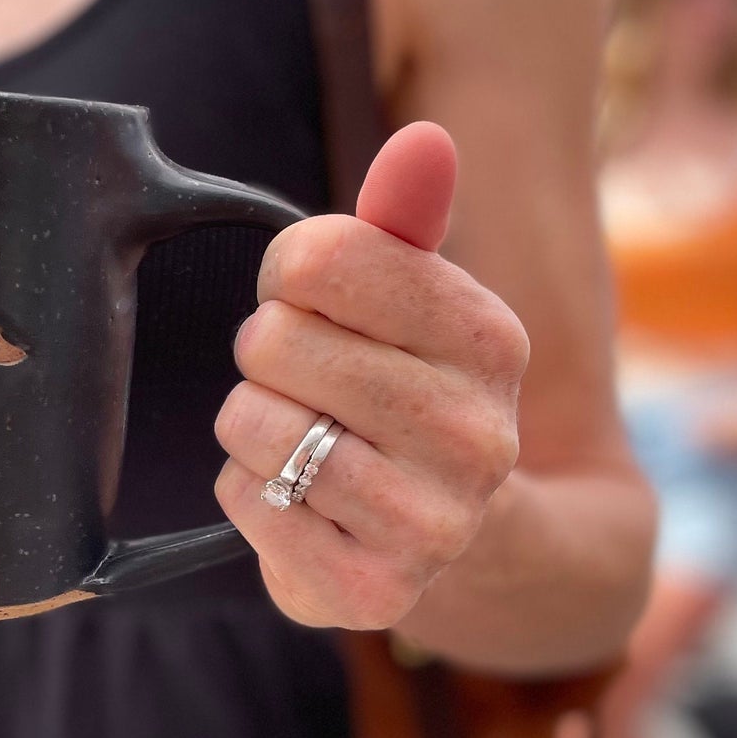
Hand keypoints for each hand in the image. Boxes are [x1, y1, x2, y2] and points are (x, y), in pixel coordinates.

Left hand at [215, 122, 527, 629]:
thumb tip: (423, 142)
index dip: (288, 274)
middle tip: (301, 378)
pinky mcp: (372, 594)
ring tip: (300, 438)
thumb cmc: (407, 392)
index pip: (323, 258)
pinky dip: (248, 493)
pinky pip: (246, 502)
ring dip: (252, 427)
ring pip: (256, 427)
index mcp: (491, 340)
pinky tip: (298, 498)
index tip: (309, 299)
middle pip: (276, 342)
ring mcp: (430, 524)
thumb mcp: (416, 301)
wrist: (462, 539)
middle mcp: (477, 437)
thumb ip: (403, 220)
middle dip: (266, 354)